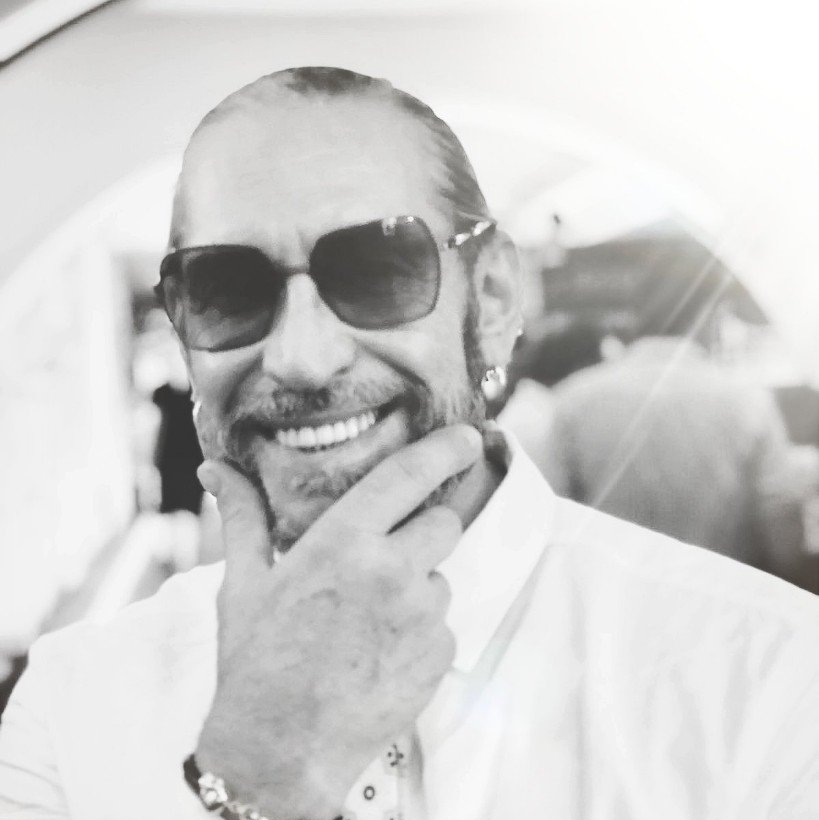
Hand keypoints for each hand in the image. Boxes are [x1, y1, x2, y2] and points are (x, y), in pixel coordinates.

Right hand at [195, 424, 482, 819]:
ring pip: (441, 574)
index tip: (467, 436)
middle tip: (381, 558)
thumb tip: (215, 468)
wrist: (279, 752)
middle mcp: (391, 571)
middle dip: (421, 530)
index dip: (443, 449)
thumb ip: (243, 516)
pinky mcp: (439, 656)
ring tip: (369, 617)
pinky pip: (443, 622)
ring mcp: (421, 616)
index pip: (408, 476)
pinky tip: (380, 650)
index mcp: (343, 542)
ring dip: (417, 583)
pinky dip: (420, 628)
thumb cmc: (255, 660)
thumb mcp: (243, 582)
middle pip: (442, 522)